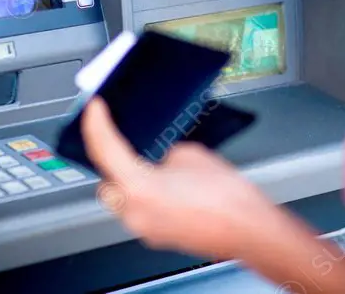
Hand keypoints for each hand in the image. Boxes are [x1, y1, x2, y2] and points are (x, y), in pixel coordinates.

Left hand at [81, 98, 275, 260]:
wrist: (250, 229)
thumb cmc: (228, 197)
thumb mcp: (190, 155)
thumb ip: (163, 153)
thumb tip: (158, 158)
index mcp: (139, 188)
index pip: (104, 148)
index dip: (96, 123)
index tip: (94, 109)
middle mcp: (134, 212)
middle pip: (106, 176)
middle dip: (107, 153)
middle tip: (111, 128)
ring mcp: (145, 228)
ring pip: (120, 195)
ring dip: (125, 174)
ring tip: (138, 154)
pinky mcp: (157, 235)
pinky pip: (137, 208)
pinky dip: (141, 192)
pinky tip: (158, 179)